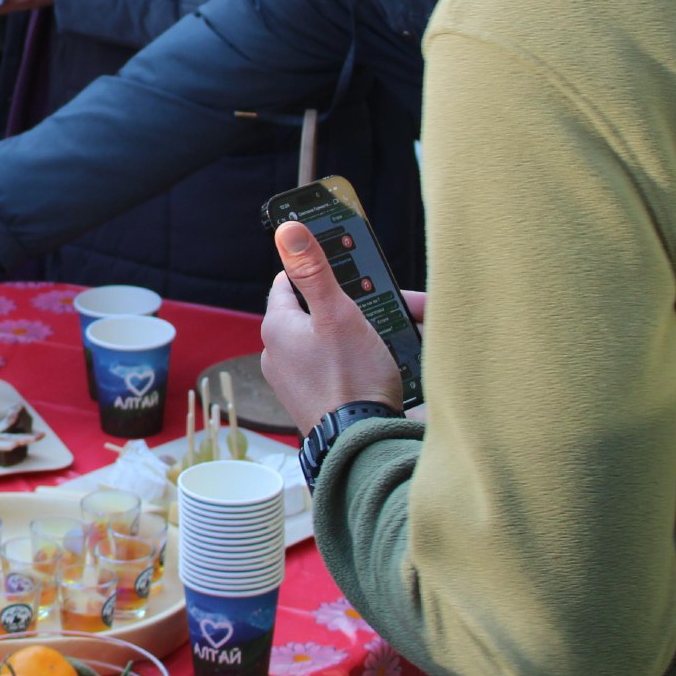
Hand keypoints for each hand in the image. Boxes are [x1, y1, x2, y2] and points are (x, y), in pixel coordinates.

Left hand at [259, 220, 419, 432]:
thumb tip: (287, 230)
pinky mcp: (315, 400)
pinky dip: (361, 361)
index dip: (320, 274)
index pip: (291, 284)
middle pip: (318, 313)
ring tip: (398, 336)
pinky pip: (338, 368)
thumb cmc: (348, 379)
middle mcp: (278, 353)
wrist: (360, 445)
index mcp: (277, 327)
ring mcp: (296, 380)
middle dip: (355, 306)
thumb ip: (313, 271)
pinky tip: (387, 364)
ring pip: (333, 341)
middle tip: (387, 308)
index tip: (345, 271)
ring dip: (365, 334)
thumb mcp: (335, 313)